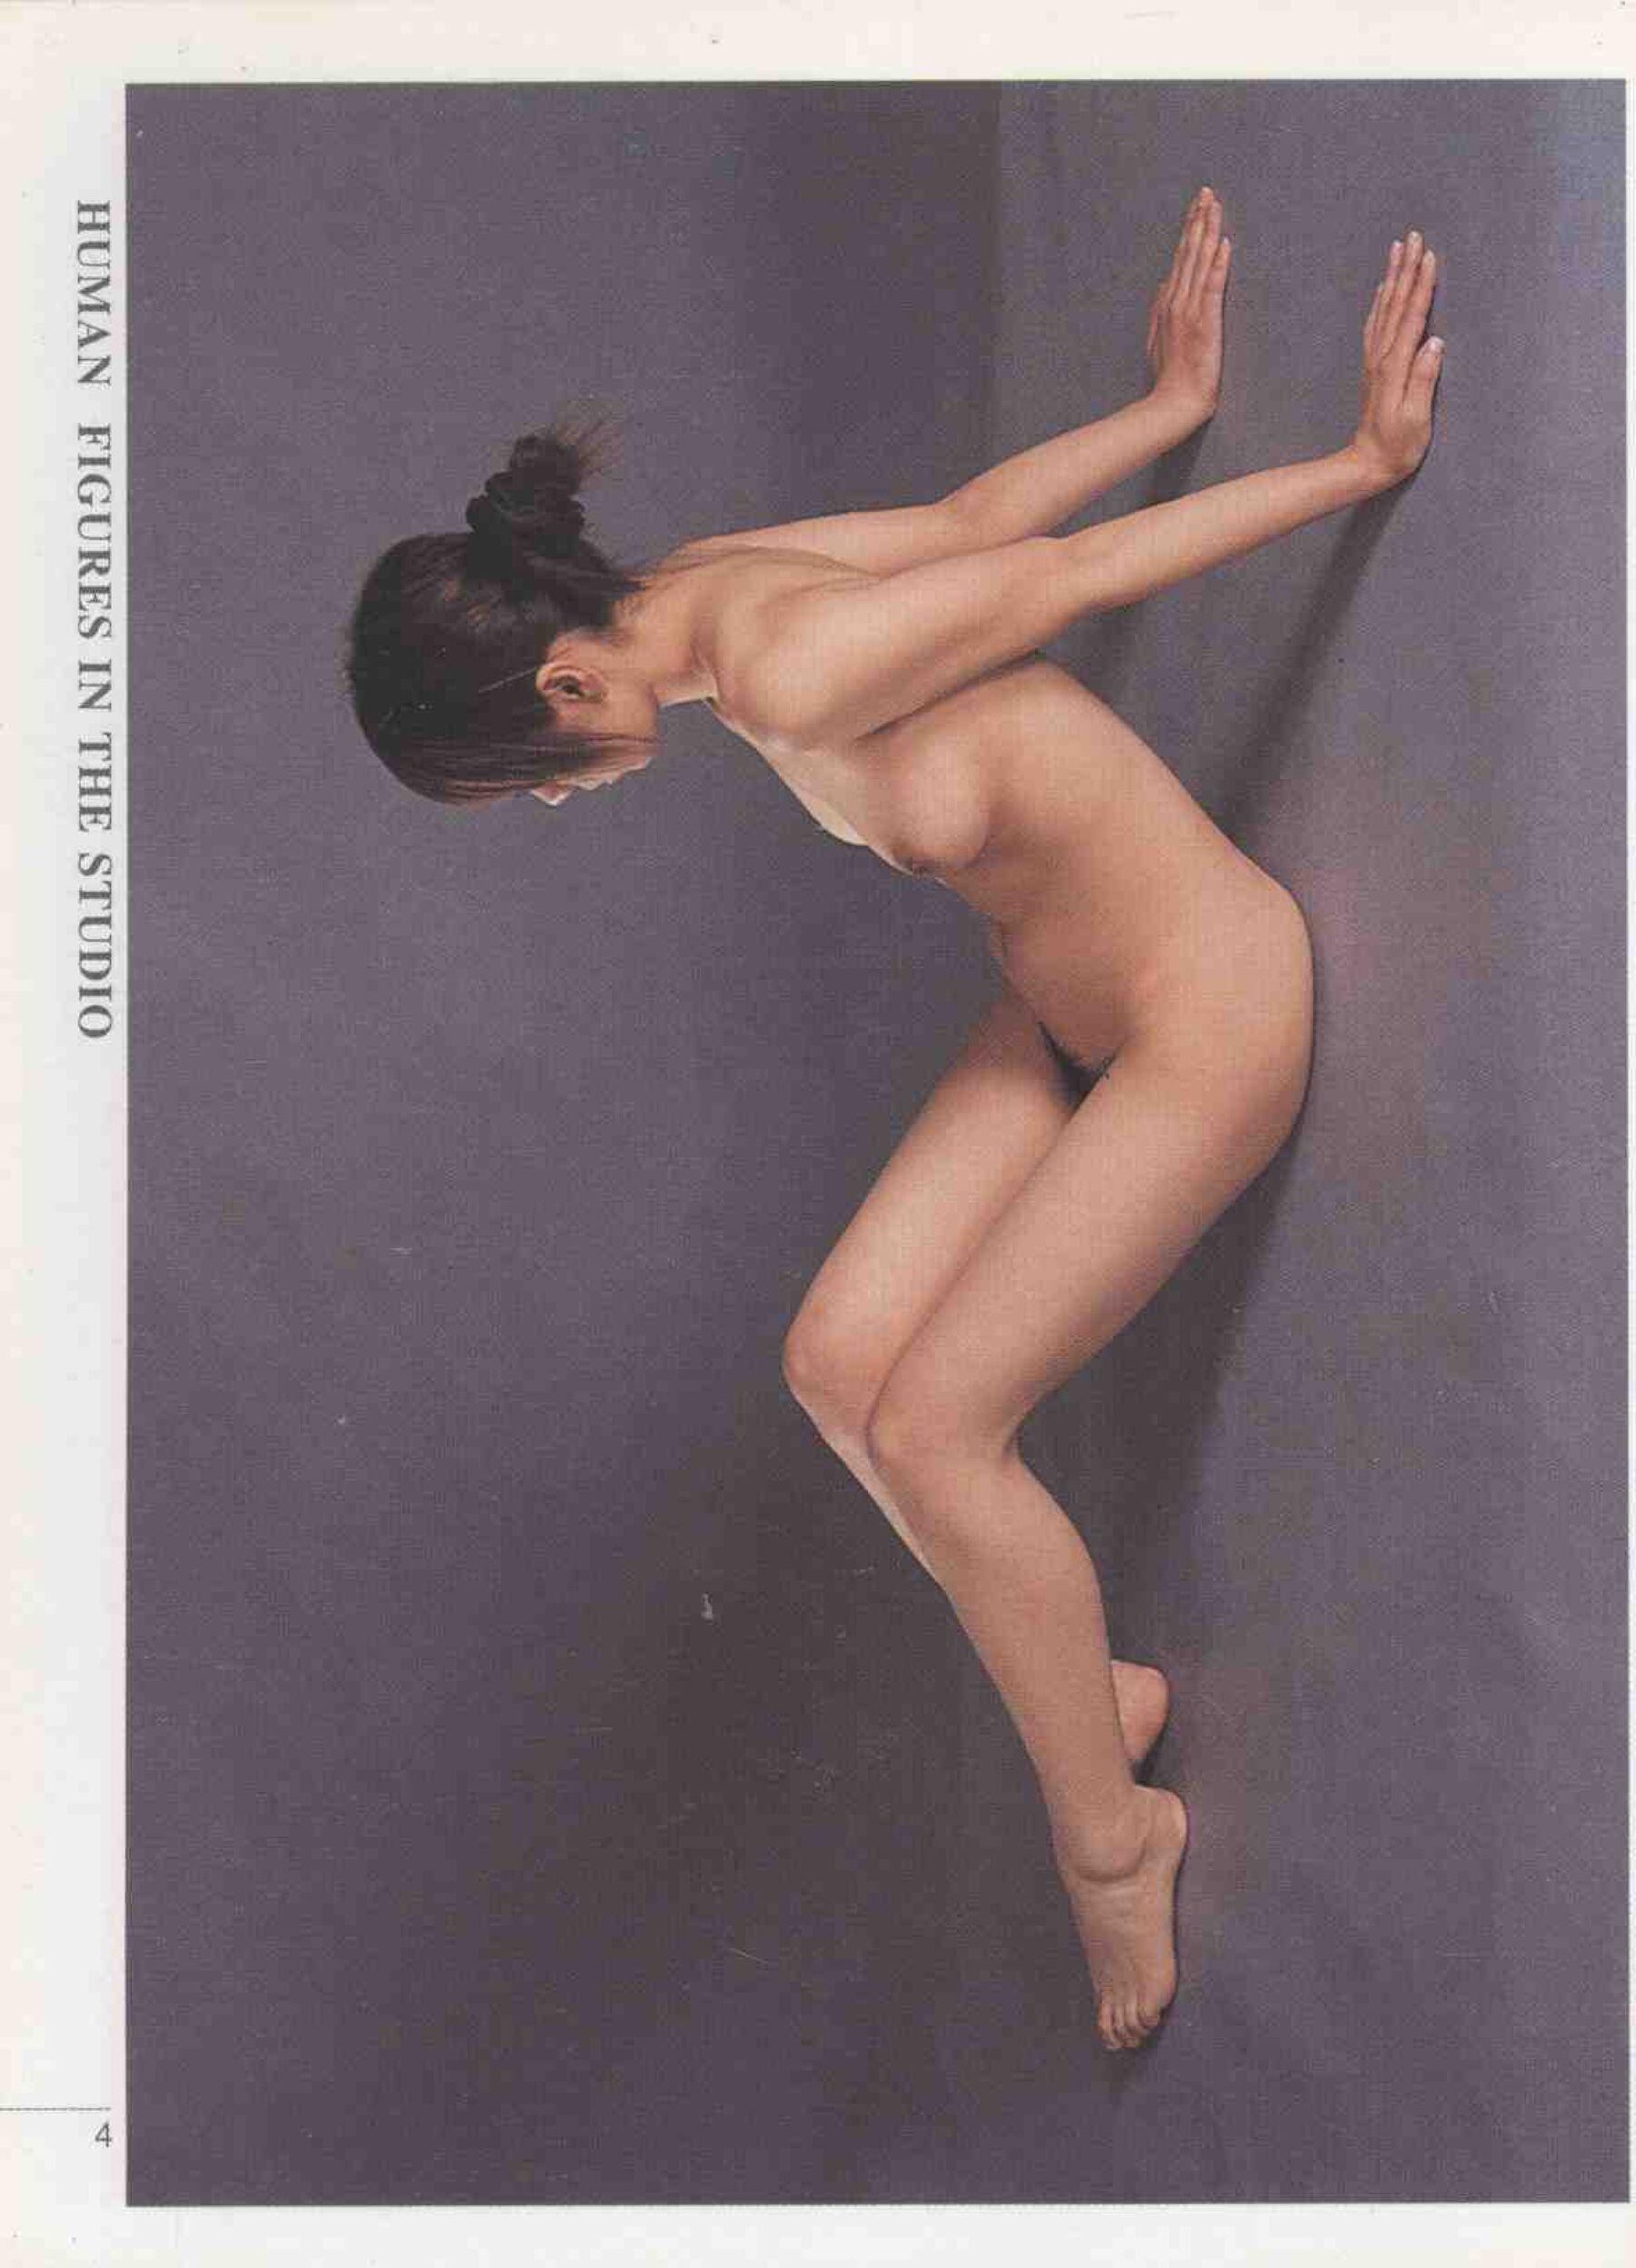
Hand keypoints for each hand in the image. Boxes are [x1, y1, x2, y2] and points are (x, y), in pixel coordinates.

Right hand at [1146, 185, 1228, 419]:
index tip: (1196, 207)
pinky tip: (1224, 242)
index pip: (1180, 258)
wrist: (1173, 403)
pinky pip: (1212, 286)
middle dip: (1198, 220)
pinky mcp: (1204, 322)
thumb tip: (1163, 285)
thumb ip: (1159, 311)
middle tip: (1207, 192)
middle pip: (1189, 252)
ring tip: (1215, 205)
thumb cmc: (1169, 378)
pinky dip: (1218, 264)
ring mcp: (1189, 310)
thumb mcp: (1156, 340)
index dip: (1188, 230)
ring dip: (1208, 231)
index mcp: (1167, 304)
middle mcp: (1176, 301)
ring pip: (1199, 262)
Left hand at [1349, 229, 1443, 488]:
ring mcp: (1374, 361)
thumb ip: (1424, 381)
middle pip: (1396, 304)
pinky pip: (1375, 325)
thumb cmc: (1397, 448)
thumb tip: (1436, 342)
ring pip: (1384, 309)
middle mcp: (1382, 358)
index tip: (1429, 255)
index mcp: (1395, 367)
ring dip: (1392, 278)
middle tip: (1413, 236)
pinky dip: (1380, 302)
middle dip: (1406, 269)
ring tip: (1397, 249)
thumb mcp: (1416, 419)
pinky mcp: (1373, 368)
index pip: (1412, 317)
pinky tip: (1382, 289)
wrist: (1365, 464)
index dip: (1421, 285)